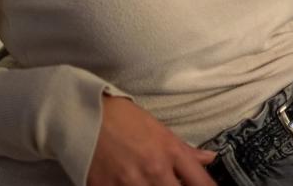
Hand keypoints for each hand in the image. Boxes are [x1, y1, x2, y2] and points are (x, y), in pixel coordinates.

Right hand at [88, 95, 217, 185]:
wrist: (84, 114)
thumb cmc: (123, 118)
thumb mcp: (159, 129)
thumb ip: (185, 150)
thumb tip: (209, 159)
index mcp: (170, 152)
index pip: (201, 183)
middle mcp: (154, 171)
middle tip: (170, 183)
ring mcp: (130, 183)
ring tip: (147, 182)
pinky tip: (129, 184)